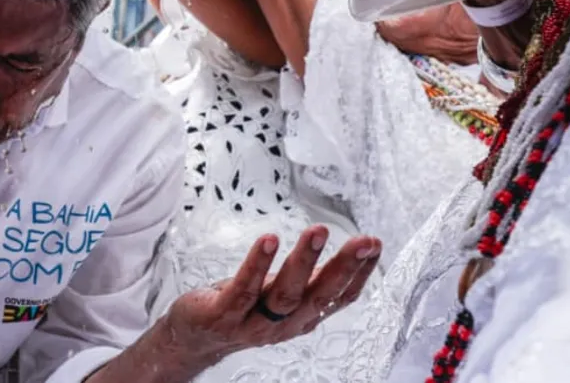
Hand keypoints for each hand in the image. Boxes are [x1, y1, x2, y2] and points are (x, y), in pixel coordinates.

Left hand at [164, 226, 381, 359]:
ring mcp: (253, 323)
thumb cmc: (241, 308)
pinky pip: (244, 289)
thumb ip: (309, 281)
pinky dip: (258, 265)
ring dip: (304, 262)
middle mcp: (284, 325)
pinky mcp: (223, 315)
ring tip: (317, 232)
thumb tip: (350, 256)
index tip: (374, 245)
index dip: (360, 273)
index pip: (339, 298)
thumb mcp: (282, 295)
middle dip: (343, 268)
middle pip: (318, 297)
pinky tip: (269, 241)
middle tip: (362, 241)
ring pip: (285, 294)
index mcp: (302, 317)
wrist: (195, 336)